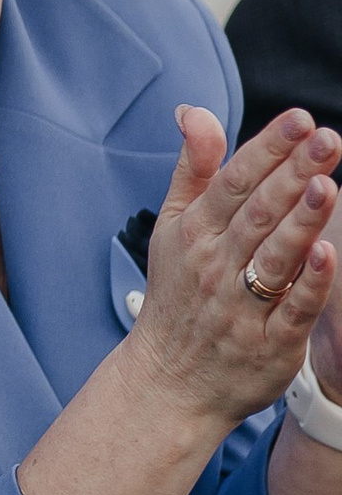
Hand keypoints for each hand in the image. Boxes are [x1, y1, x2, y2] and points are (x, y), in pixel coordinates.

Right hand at [131, 103, 339, 443]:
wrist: (168, 382)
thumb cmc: (178, 295)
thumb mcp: (173, 227)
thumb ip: (194, 169)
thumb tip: (196, 112)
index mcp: (194, 232)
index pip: (233, 181)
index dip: (267, 148)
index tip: (299, 119)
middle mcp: (215, 266)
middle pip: (258, 213)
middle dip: (293, 173)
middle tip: (327, 139)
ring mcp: (241, 307)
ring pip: (274, 257)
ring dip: (301, 221)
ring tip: (328, 185)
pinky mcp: (269, 345)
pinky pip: (292, 311)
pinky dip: (309, 284)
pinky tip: (327, 254)